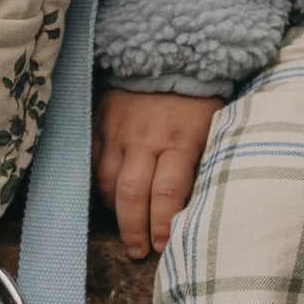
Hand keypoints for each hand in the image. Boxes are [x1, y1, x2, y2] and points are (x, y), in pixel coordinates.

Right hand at [92, 87, 226, 259]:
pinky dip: (97, 182)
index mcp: (180, 140)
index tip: (162, 246)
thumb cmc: (197, 99)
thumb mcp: (212, 129)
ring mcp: (118, 129)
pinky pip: (91, 161)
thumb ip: (198, 165)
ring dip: (114, 209)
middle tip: (138, 251)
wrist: (170, 52)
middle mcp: (145, 138)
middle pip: (131, 194)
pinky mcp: (100, 120)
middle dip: (133, 230)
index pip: (166, 193)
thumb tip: (191, 208)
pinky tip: (107, 194)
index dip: (161, 224)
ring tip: (125, 223)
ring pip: (106, 182)